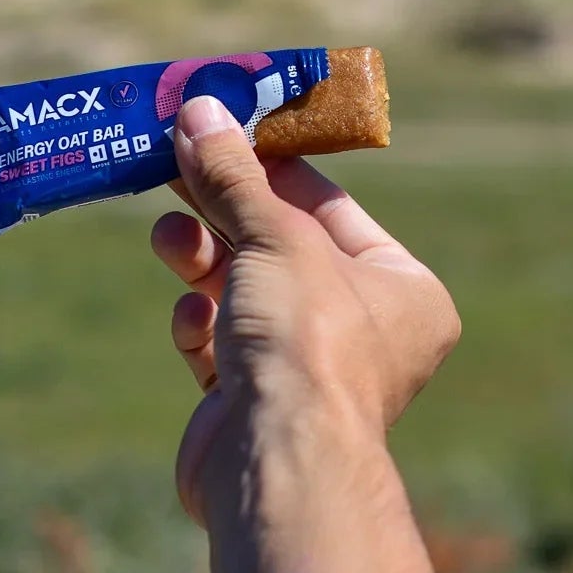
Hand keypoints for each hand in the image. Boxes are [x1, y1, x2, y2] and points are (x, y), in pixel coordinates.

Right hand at [151, 95, 460, 524]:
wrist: (278, 463)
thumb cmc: (306, 338)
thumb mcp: (274, 236)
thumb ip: (233, 175)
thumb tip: (198, 108)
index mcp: (404, 290)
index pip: (331, 207)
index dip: (274, 165)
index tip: (223, 127)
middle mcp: (364, 331)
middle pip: (280, 246)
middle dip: (224, 208)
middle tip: (172, 162)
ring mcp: (306, 370)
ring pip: (242, 291)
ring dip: (202, 259)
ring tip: (168, 237)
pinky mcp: (253, 402)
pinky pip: (221, 343)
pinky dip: (201, 326)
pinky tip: (191, 322)